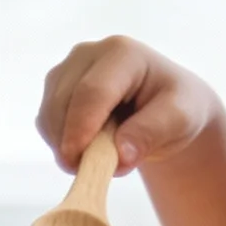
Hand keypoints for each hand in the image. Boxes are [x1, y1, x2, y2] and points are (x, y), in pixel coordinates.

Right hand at [37, 36, 223, 175]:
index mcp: (123, 54)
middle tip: (93, 172)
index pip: (93, 92)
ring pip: (49, 114)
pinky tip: (87, 146)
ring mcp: (67, 70)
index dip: (81, 127)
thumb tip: (121, 155)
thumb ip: (152, 133)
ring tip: (98, 157)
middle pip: (64, 103)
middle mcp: (88, 54)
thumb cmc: (176, 107)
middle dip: (72, 142)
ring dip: (65, 144)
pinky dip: (60, 142)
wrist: (165, 107)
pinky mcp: (55, 88)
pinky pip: (46, 122)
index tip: (76, 161)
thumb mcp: (180, 119)